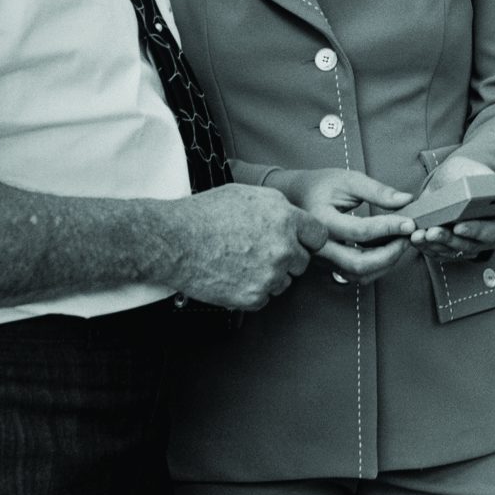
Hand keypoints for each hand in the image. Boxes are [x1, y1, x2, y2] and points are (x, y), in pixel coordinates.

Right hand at [166, 184, 328, 310]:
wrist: (176, 240)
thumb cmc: (205, 214)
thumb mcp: (249, 195)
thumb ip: (278, 208)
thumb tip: (292, 219)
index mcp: (285, 218)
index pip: (318, 236)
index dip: (307, 240)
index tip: (300, 244)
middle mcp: (283, 246)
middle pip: (302, 262)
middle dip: (287, 259)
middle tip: (260, 253)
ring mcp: (270, 274)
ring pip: (284, 282)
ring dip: (270, 276)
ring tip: (242, 263)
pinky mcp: (254, 296)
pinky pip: (265, 298)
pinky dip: (253, 292)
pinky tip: (235, 276)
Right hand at [270, 168, 417, 284]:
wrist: (295, 197)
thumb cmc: (320, 185)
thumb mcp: (348, 180)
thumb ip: (377, 191)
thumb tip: (406, 200)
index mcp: (321, 221)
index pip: (360, 232)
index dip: (389, 228)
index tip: (410, 222)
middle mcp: (319, 246)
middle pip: (359, 263)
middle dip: (391, 254)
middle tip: (408, 237)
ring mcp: (323, 259)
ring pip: (359, 274)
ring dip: (386, 263)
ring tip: (400, 241)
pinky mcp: (329, 265)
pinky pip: (356, 274)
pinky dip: (376, 266)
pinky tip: (387, 248)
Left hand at [410, 155, 494, 263]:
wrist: (457, 181)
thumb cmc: (470, 174)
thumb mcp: (476, 170)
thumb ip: (477, 177)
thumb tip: (473, 181)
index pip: (491, 231)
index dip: (475, 230)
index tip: (458, 227)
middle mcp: (486, 238)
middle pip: (468, 245)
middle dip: (448, 239)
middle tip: (432, 232)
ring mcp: (468, 245)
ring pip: (451, 252)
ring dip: (433, 245)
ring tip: (418, 235)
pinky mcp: (451, 248)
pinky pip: (439, 253)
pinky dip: (426, 247)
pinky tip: (415, 238)